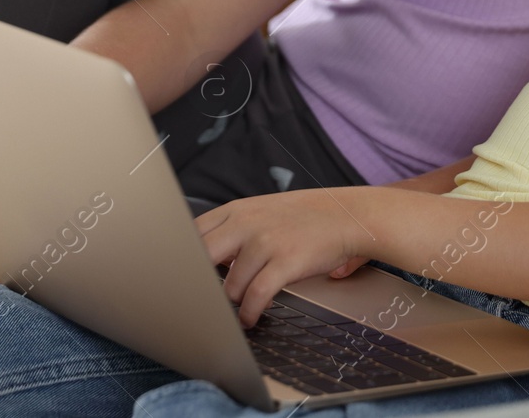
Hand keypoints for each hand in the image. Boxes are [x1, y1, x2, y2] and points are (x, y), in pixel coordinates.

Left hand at [196, 189, 370, 325]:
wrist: (349, 215)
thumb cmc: (306, 216)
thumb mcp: (263, 210)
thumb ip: (233, 228)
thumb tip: (205, 257)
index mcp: (238, 210)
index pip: (192, 233)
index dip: (182, 258)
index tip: (179, 277)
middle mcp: (247, 223)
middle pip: (201, 258)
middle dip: (198, 284)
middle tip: (198, 303)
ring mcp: (266, 242)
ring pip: (230, 285)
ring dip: (231, 304)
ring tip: (235, 312)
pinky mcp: (286, 261)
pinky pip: (256, 296)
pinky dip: (249, 313)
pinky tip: (250, 319)